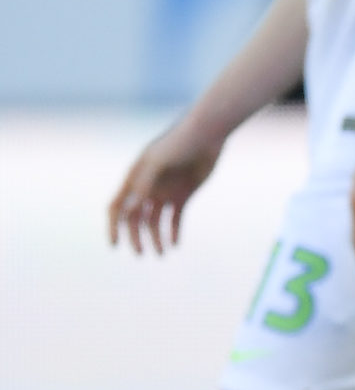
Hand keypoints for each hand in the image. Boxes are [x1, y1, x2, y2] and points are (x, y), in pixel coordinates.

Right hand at [106, 117, 223, 254]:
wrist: (206, 134)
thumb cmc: (179, 143)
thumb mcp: (158, 161)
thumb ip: (145, 182)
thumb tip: (133, 206)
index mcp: (134, 180)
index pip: (117, 207)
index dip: (113, 227)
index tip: (115, 246)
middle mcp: (146, 188)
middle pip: (135, 219)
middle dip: (136, 237)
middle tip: (141, 254)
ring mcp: (165, 192)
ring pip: (155, 222)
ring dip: (156, 238)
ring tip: (162, 253)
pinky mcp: (183, 195)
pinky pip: (175, 218)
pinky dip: (174, 232)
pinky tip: (174, 244)